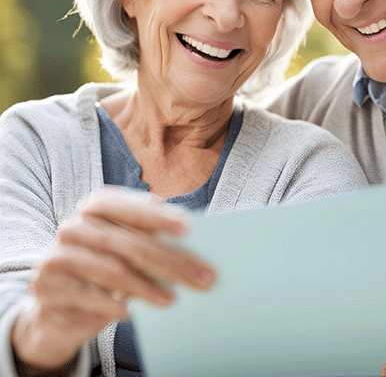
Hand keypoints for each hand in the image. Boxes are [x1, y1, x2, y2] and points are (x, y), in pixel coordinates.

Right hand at [11, 186, 215, 371]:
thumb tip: (194, 248)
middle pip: (127, 242)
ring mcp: (58, 256)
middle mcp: (74, 226)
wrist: (57, 306)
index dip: (157, 216)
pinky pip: (91, 298)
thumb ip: (148, 239)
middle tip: (201, 275)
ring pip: (111, 270)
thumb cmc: (105, 266)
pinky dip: (117, 306)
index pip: (127, 206)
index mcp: (96, 206)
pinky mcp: (49, 290)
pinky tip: (136, 314)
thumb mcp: (125, 248)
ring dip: (147, 287)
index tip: (189, 228)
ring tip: (172, 300)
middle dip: (168, 260)